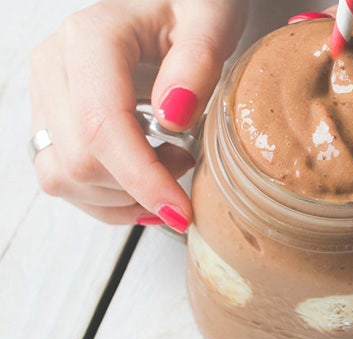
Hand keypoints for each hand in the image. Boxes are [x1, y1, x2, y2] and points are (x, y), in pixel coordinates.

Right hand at [30, 0, 247, 231]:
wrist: (172, 4)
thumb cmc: (193, 7)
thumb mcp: (211, 21)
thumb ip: (197, 62)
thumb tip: (172, 116)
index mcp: (92, 37)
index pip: (102, 126)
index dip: (142, 178)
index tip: (180, 209)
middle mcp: (55, 64)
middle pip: (80, 160)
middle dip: (139, 185)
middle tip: (186, 162)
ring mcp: (47, 92)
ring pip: (64, 177)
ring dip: (122, 195)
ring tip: (168, 162)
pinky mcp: (51, 117)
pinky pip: (63, 178)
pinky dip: (107, 197)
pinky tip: (144, 182)